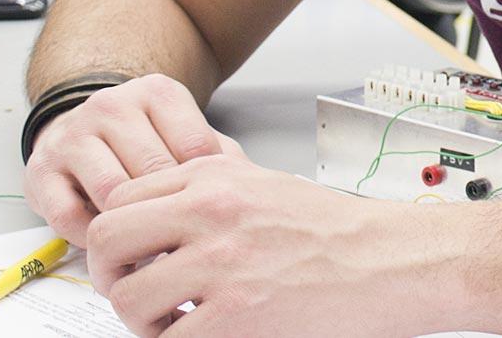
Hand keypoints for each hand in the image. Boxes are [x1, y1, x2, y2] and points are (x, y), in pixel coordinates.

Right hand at [24, 74, 243, 242]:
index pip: (195, 147)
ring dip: (131, 227)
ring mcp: (73, 136)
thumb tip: (243, 190)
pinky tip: (109, 238)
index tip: (210, 213)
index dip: (206, 189)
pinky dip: (92, 238)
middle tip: (184, 240)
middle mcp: (111, 107)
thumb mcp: (185, 135)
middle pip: (153, 172)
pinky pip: (70, 217)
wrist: (82, 129)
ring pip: (111, 193)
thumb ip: (217, 156)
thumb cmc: (146, 142)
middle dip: (171, 213)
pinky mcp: (40, 171)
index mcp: (157, 93)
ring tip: (149, 244)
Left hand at [86, 156, 426, 336]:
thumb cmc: (342, 232)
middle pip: (107, 242)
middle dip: (112, 276)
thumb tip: (158, 217)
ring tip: (176, 323)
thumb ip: (211, 192)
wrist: (394, 263)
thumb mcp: (267, 186)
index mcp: (215, 179)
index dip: (119, 238)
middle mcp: (211, 214)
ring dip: (144, 319)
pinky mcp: (235, 317)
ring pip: (129, 299)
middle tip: (137, 292)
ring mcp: (220, 266)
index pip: (122, 201)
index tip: (133, 260)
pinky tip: (206, 335)